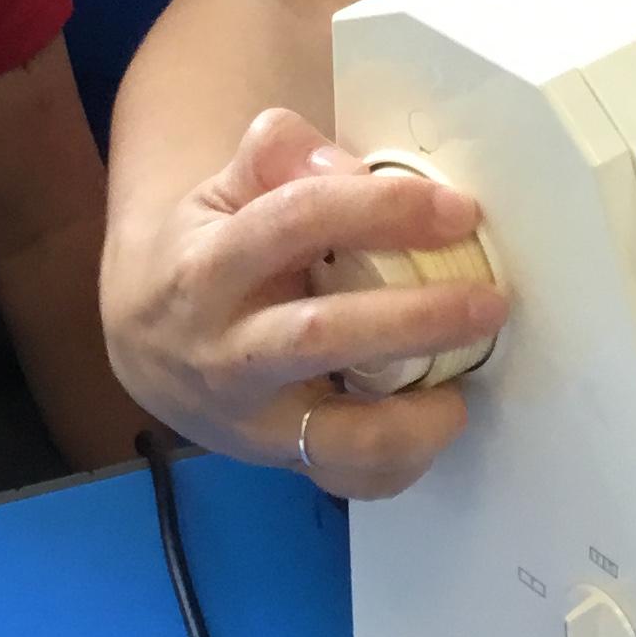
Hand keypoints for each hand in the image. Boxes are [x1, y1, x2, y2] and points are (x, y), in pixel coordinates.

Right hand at [105, 108, 508, 498]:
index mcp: (209, 266)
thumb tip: (351, 170)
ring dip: (413, 418)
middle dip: (416, 319)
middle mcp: (225, 350)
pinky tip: (431, 420)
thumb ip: (280, 155)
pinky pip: (348, 481)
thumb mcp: (223, 189)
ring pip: (337, 436)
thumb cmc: (206, 251)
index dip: (384, 209)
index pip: (298, 222)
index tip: (458, 211)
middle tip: (488, 302)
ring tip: (463, 386)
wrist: (147, 344)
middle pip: (321, 336)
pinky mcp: (276, 463)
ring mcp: (250, 418)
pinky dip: (401, 463)